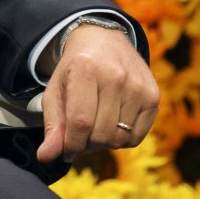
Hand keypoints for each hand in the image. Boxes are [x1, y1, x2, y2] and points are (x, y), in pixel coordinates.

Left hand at [35, 24, 158, 164]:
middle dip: (87, 144)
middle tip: (80, 135)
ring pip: (119, 139)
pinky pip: (137, 137)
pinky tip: (113, 123)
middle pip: (101, 134)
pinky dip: (122, 139)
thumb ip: (52, 125)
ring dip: (104, 142)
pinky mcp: (153, 95)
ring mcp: (137, 86)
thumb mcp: (56, 91)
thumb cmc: (75, 70)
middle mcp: (116, 76)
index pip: (80, 122)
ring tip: (95, 126)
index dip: (72, 145)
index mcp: (86, 69)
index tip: (66, 151)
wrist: (104, 41)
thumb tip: (46, 157)